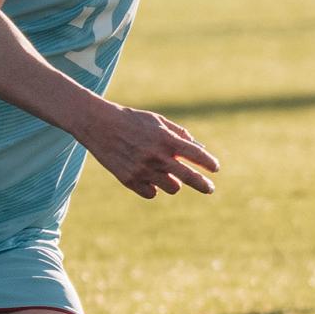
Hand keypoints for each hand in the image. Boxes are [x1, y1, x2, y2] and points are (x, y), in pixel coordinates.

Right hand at [83, 101, 218, 199]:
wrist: (99, 125)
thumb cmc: (132, 120)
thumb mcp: (157, 121)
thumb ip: (179, 134)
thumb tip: (199, 148)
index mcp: (165, 139)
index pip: (195, 154)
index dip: (208, 163)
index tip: (215, 168)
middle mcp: (155, 156)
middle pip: (188, 178)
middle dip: (203, 185)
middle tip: (210, 189)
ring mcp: (142, 170)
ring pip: (172, 188)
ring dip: (174, 183)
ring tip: (168, 174)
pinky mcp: (129, 180)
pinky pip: (151, 193)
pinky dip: (153, 188)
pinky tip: (148, 177)